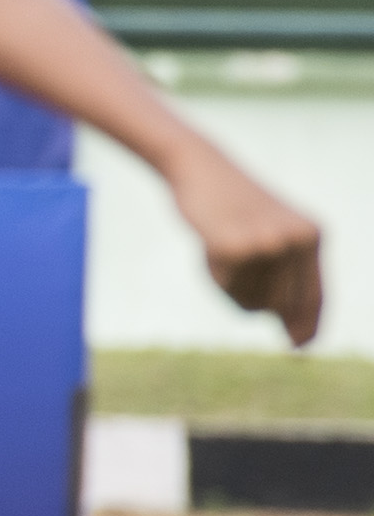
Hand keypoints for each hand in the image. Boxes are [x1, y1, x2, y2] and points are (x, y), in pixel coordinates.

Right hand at [170, 153, 324, 345]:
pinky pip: (227, 287)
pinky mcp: (234, 247)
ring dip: (232, 289)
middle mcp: (297, 240)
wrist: (199, 167)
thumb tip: (290, 328)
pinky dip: (213, 276)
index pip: (316, 295)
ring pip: (253, 301)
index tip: (300, 348)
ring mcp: (266, 243)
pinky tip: (207, 247)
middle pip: (281, 305)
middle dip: (255, 303)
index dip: (309, 325)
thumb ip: (284, 276)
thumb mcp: (268, 235)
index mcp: (312, 235)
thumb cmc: (231, 206)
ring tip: (220, 252)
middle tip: (231, 275)